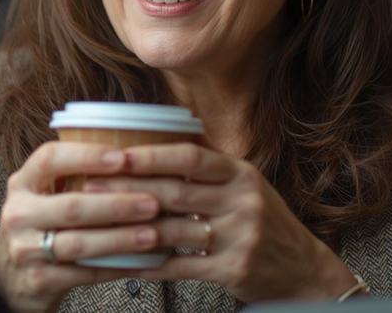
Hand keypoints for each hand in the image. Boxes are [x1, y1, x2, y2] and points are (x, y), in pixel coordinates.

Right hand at [0, 141, 163, 312]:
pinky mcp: (37, 280)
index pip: (50, 158)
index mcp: (23, 183)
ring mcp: (24, 249)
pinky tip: (138, 261)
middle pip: (71, 205)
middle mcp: (19, 213)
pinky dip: (114, 267)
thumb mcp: (44, 195)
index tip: (124, 157)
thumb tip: (133, 151)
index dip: (87, 155)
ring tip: (152, 234)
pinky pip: (83, 273)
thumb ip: (74, 175)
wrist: (11, 277)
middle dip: (117, 204)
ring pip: (79, 243)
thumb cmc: (40, 227)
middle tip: (153, 202)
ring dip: (120, 238)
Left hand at [82, 143, 357, 302]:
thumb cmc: (262, 220)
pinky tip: (125, 261)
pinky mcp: (233, 269)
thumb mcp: (244, 183)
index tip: (117, 153)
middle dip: (129, 188)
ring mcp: (239, 236)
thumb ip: (209, 160)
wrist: (300, 268)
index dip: (151, 154)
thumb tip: (172, 124)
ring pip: (174, 230)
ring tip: (99, 223)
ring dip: (131, 227)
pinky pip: (182, 266)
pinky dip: (150, 264)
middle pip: (176, 191)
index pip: (191, 156)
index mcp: (240, 173)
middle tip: (91, 185)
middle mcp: (242, 201)